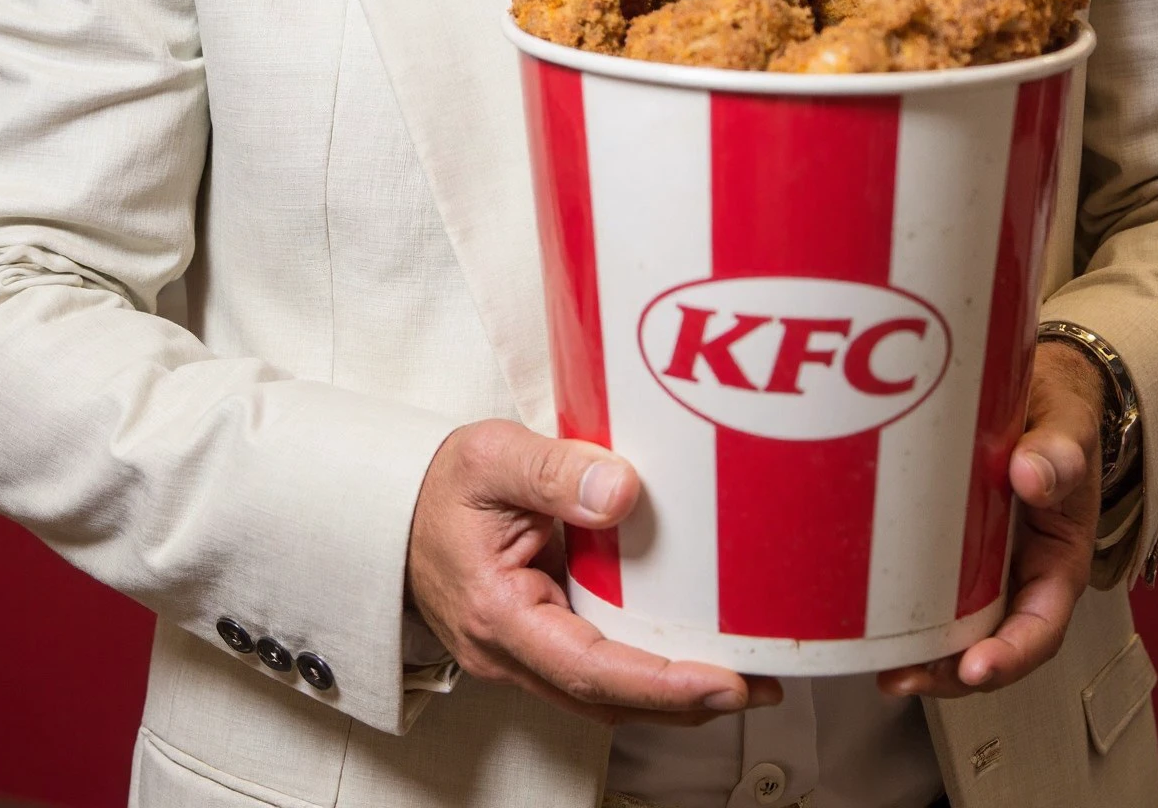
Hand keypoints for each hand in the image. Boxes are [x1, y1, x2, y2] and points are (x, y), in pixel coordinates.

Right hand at [407, 419, 782, 726]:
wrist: (396, 508)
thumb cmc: (439, 483)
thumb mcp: (490, 456)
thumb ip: (553, 470)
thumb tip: (624, 490)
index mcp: (497, 615)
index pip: (589, 668)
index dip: (662, 684)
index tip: (725, 682)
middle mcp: (512, 652)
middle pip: (608, 697)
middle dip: (687, 700)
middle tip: (761, 683)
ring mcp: (526, 654)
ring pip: (607, 691)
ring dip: (674, 691)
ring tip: (748, 672)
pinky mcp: (542, 638)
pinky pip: (600, 667)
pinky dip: (648, 667)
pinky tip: (693, 646)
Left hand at [877, 341, 1104, 700]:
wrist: (1037, 390)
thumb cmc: (1059, 415)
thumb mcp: (1069, 428)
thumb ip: (1060, 453)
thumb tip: (1032, 476)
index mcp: (1058, 558)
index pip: (1042, 626)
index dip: (1012, 654)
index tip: (977, 667)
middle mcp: (1021, 572)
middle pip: (992, 643)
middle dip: (951, 671)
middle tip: (906, 676)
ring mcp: (984, 561)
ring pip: (957, 625)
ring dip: (924, 653)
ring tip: (883, 663)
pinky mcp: (950, 542)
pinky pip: (930, 584)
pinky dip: (905, 607)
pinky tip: (869, 613)